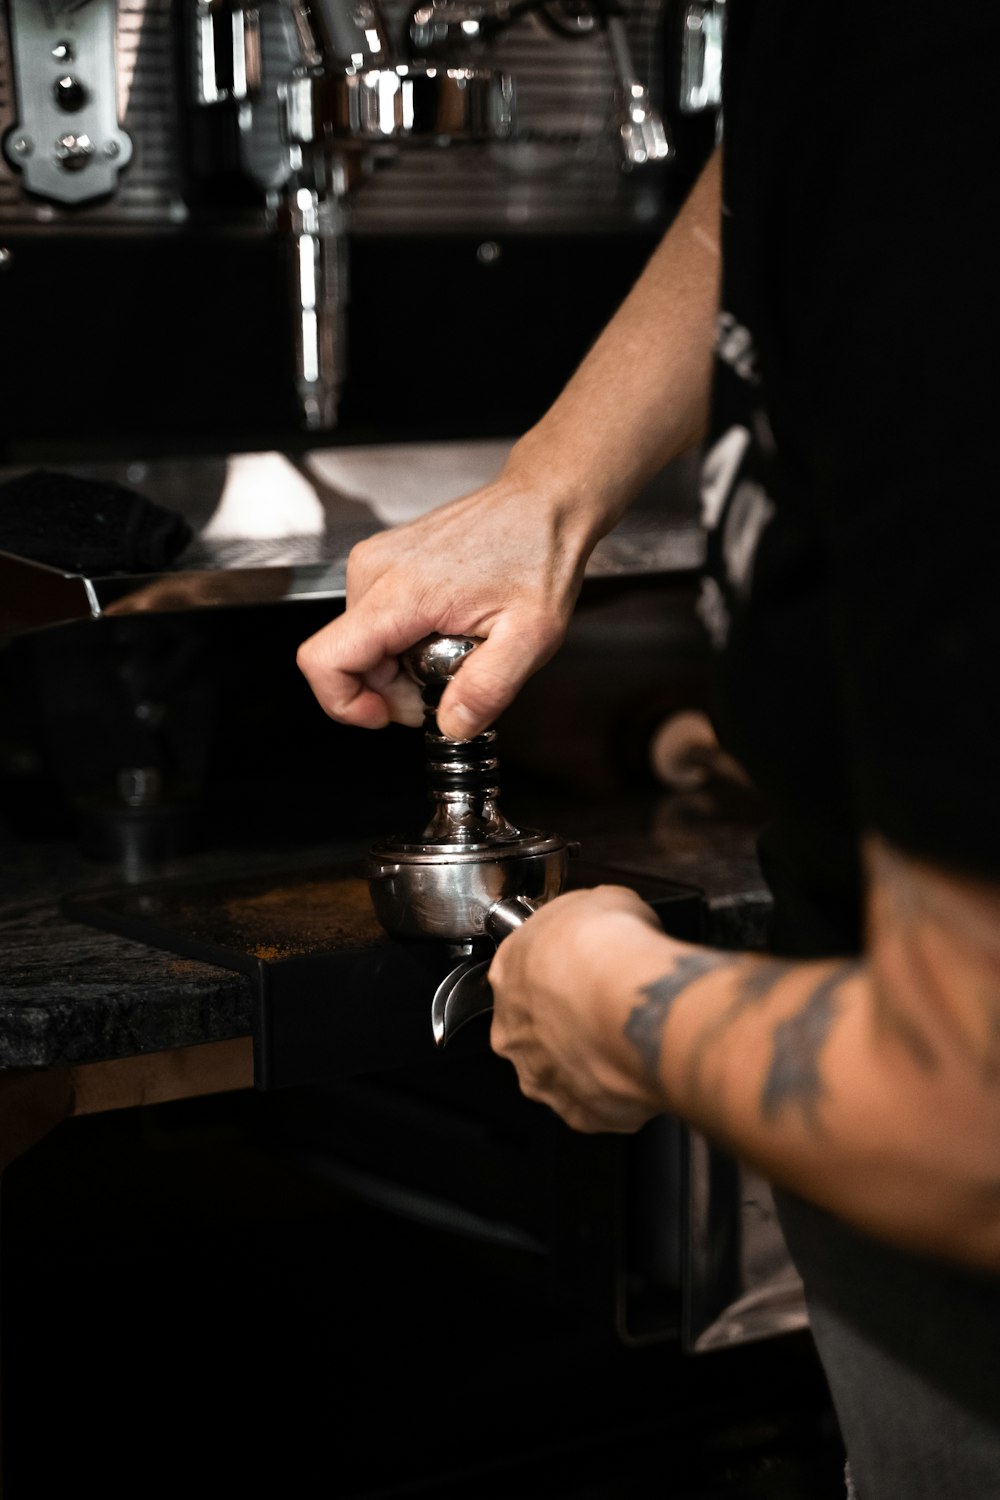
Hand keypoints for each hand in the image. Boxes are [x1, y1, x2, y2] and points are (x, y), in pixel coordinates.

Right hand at [295, 453, 599, 738]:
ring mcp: (376, 560)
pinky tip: (448, 628)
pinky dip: (406, 640)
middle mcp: (375, 570)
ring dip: (402, 665)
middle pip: (346, 659)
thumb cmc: (539, 553)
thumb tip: (452, 725)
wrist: (544, 503)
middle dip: (392, 689)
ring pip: (361, 643)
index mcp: (400, 592)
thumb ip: (488, 689)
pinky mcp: (384, 559)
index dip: (345, 704)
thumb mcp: (532, 637)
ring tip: (457, 648)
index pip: (325, 661)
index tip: (386, 716)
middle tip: (448, 684)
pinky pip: (375, 620)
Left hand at [488, 885, 669, 1132]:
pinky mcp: (577, 1112)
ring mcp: (541, 1075)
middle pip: (534, 1028)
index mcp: (508, 971)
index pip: (524, 972)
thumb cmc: (610, 947)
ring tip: (626, 1041)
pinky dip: (615, 1091)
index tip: (586, 968)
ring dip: (588, 1058)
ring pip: (560, 1070)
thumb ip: (591, 920)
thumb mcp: (602, 900)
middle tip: (607, 1007)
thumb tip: (607, 918)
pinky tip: (637, 1069)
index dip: (559, 970)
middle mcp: (513, 1029)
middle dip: (568, 1021)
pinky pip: (595, 1102)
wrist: (634, 998)